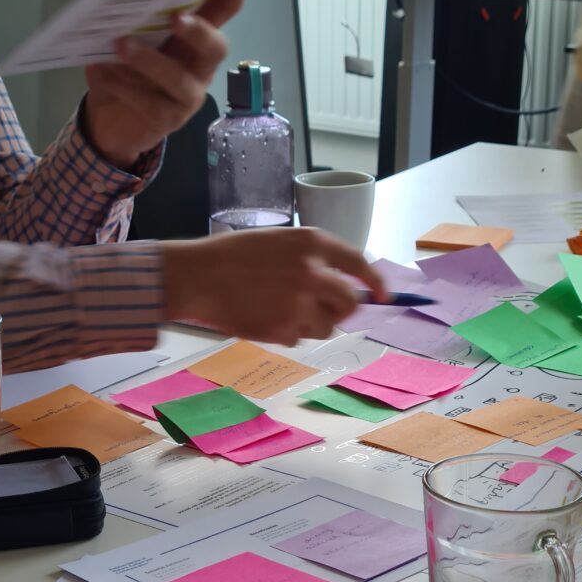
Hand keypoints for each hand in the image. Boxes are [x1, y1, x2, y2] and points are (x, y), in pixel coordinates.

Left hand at [82, 0, 259, 170]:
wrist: (110, 122)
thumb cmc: (124, 71)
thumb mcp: (130, 36)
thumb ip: (138, 18)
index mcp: (194, 40)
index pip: (221, 11)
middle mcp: (198, 68)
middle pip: (215, 48)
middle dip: (199, 32)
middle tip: (175, 19)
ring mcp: (187, 97)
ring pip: (179, 80)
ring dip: (150, 61)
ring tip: (121, 46)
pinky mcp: (169, 121)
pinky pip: (149, 103)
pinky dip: (122, 86)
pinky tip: (101, 73)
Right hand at [163, 228, 386, 344]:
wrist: (198, 276)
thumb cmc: (234, 257)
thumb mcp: (280, 243)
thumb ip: (313, 261)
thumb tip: (345, 288)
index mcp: (312, 243)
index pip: (359, 264)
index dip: (376, 283)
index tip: (384, 296)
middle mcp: (312, 271)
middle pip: (350, 304)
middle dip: (341, 311)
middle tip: (323, 310)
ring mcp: (300, 302)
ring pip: (327, 327)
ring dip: (311, 324)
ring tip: (280, 310)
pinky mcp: (284, 328)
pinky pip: (300, 338)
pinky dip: (287, 333)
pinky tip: (265, 317)